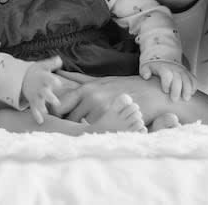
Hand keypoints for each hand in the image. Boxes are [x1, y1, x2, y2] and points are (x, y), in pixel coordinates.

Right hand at [21, 56, 63, 124]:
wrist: (21, 78)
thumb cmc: (36, 72)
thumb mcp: (43, 66)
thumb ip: (51, 63)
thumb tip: (59, 59)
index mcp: (44, 78)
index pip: (49, 78)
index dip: (53, 80)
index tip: (58, 83)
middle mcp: (40, 87)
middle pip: (45, 92)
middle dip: (50, 97)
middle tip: (56, 102)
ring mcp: (36, 95)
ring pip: (39, 102)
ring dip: (42, 107)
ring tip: (45, 112)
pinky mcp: (33, 102)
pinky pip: (34, 109)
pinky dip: (36, 115)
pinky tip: (40, 122)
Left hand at [53, 71, 172, 124]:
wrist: (152, 93)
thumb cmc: (124, 87)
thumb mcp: (100, 80)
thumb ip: (79, 80)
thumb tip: (59, 71)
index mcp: (86, 89)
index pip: (60, 104)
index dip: (55, 114)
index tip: (56, 120)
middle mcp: (91, 97)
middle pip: (68, 119)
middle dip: (66, 126)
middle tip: (66, 131)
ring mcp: (102, 109)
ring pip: (81, 127)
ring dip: (80, 132)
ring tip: (84, 134)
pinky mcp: (113, 119)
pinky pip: (97, 132)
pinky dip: (95, 134)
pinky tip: (100, 134)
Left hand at [140, 61, 196, 101]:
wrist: (163, 61)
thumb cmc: (154, 68)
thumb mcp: (146, 68)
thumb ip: (145, 71)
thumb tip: (146, 76)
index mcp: (164, 68)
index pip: (167, 74)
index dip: (167, 83)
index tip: (165, 91)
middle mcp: (174, 69)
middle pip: (178, 79)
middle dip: (177, 90)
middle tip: (174, 100)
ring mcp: (182, 71)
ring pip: (188, 79)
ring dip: (188, 90)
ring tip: (186, 99)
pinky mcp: (188, 74)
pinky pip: (193, 79)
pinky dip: (194, 87)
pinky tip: (191, 94)